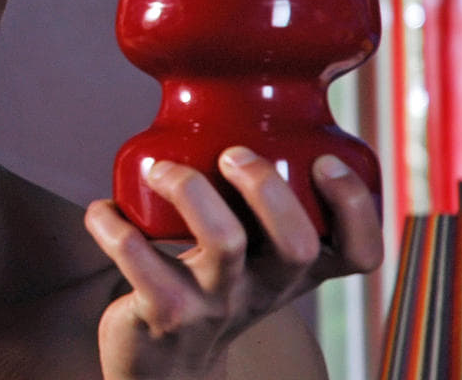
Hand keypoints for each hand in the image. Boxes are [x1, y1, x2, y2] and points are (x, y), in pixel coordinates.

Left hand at [83, 147, 381, 378]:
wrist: (164, 368)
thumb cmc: (210, 291)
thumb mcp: (250, 260)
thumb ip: (256, 206)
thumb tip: (235, 109)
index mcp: (293, 271)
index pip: (358, 253)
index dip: (356, 208)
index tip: (326, 162)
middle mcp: (264, 289)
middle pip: (296, 244)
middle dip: (268, 187)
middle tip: (233, 153)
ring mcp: (216, 304)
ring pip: (224, 243)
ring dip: (189, 189)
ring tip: (159, 168)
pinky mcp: (164, 312)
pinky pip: (139, 260)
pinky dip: (113, 225)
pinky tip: (103, 210)